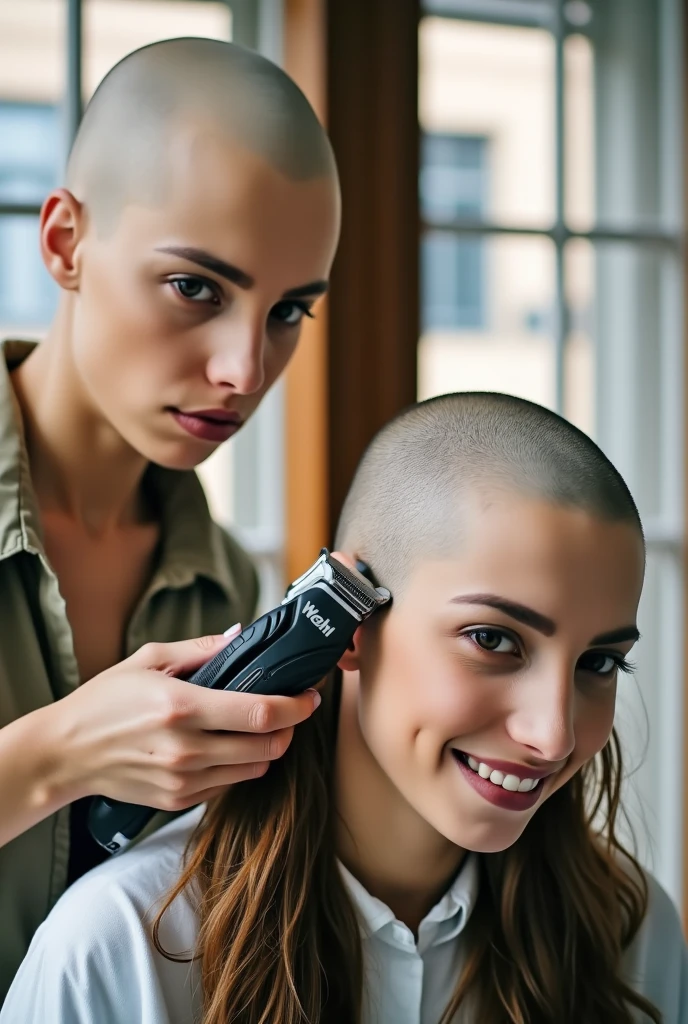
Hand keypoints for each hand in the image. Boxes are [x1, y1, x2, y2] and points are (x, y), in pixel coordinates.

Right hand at [47, 632, 320, 811]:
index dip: (296, 706)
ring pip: (253, 770)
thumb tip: (241, 634)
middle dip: (289, 730)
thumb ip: (201, 648)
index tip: (309, 697)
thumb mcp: (149, 659)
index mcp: (182, 706)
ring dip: (268, 750)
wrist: (65, 754)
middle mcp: (186, 749)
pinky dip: (239, 767)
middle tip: (291, 712)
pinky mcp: (177, 801)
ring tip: (261, 729)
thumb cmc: (104, 701)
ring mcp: (182, 780)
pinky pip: (228, 786)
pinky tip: (228, 748)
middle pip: (267, 747)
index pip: (260, 713)